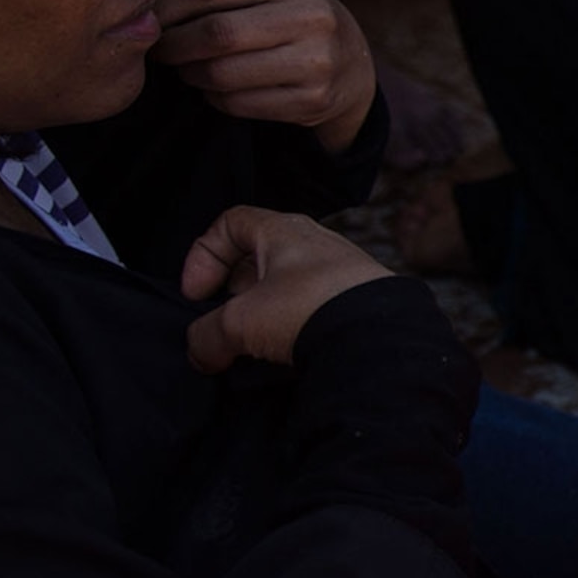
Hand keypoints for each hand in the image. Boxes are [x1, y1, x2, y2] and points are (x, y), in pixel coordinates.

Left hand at [153, 0, 377, 150]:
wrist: (354, 64)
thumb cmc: (291, 18)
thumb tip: (148, 8)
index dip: (167, 8)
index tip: (148, 19)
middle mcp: (312, 16)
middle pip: (217, 34)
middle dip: (174, 45)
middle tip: (159, 50)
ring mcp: (317, 62)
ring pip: (223, 74)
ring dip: (191, 74)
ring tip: (187, 68)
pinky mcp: (314, 100)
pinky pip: (238, 104)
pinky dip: (216, 97)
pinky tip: (218, 87)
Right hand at [180, 207, 392, 370]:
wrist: (382, 338)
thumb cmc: (311, 310)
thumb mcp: (241, 323)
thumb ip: (207, 335)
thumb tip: (201, 353)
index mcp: (284, 230)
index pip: (230, 223)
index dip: (203, 255)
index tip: (195, 294)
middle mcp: (315, 244)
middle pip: (257, 258)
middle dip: (231, 291)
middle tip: (223, 323)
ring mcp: (340, 272)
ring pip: (285, 287)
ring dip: (261, 314)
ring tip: (253, 344)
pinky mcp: (358, 302)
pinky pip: (312, 309)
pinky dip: (292, 327)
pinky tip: (287, 353)